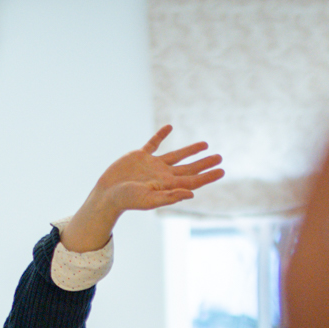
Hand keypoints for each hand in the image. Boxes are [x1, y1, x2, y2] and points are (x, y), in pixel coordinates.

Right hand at [63, 128, 222, 250]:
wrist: (106, 194)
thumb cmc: (127, 200)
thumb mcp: (149, 200)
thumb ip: (170, 197)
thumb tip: (191, 193)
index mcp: (167, 185)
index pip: (193, 180)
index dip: (208, 176)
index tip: (222, 170)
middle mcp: (163, 175)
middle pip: (189, 168)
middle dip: (204, 163)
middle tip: (220, 157)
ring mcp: (152, 165)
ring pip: (176, 155)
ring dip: (190, 150)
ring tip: (205, 145)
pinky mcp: (139, 156)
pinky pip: (153, 143)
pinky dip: (161, 135)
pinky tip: (169, 127)